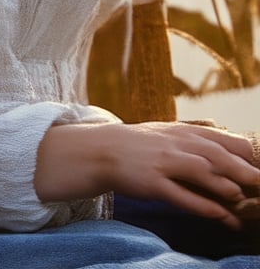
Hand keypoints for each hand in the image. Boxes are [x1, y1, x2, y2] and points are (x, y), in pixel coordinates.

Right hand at [35, 120, 259, 229]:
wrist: (102, 150)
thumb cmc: (139, 144)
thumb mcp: (167, 133)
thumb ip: (194, 137)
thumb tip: (225, 142)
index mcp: (180, 131)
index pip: (217, 138)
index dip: (240, 150)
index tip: (258, 161)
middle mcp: (174, 144)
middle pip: (213, 154)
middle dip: (240, 168)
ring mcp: (163, 163)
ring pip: (200, 172)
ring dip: (225, 185)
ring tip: (243, 198)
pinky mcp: (152, 183)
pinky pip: (182, 196)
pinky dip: (204, 206)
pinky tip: (221, 215)